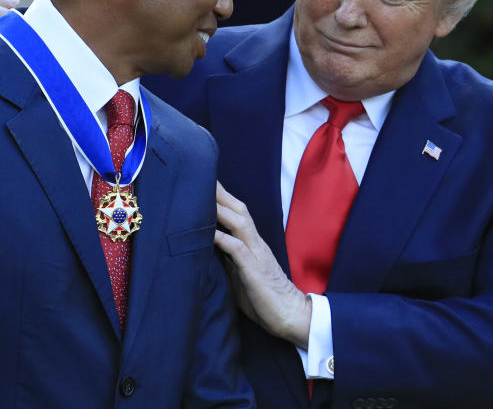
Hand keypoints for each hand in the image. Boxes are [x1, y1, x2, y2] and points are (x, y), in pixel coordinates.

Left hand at [214, 182, 311, 348]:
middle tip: (200, 175)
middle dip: (220, 193)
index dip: (222, 198)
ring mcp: (256, 254)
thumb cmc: (265, 299)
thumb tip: (208, 249)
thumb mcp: (241, 275)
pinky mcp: (254, 269)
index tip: (205, 183)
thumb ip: (228, 260)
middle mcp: (255, 244)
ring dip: (221, 208)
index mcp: (252, 245)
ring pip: (239, 222)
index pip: (237, 214)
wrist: (291, 316)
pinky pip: (237, 248)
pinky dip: (222, 238)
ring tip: (203, 194)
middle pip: (239, 210)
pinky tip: (209, 232)